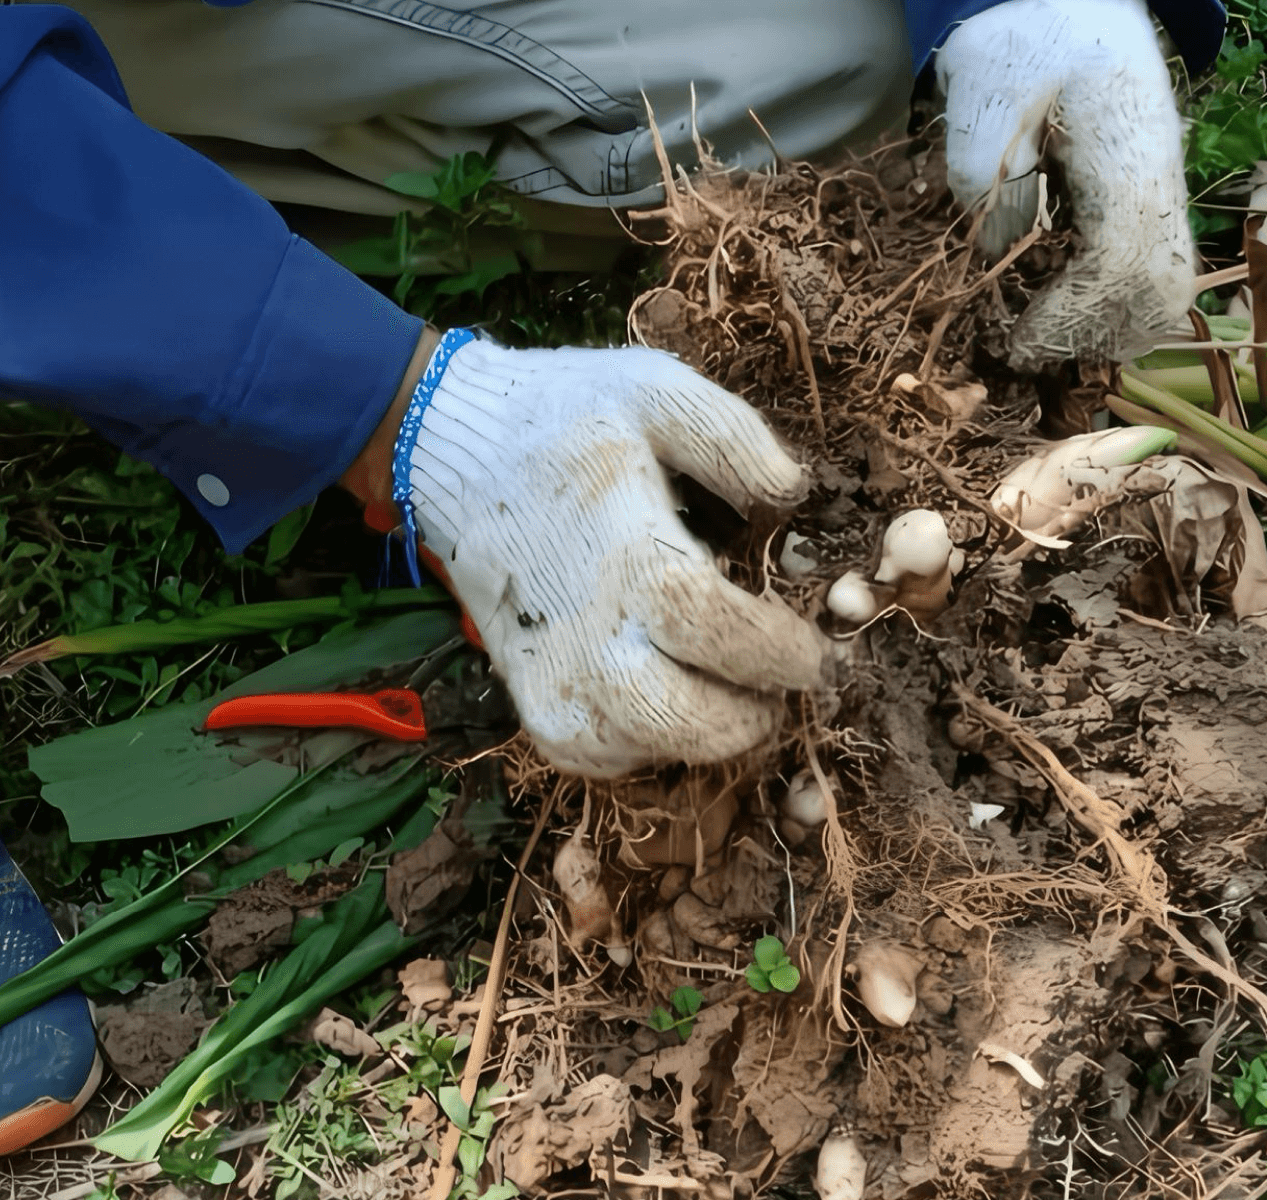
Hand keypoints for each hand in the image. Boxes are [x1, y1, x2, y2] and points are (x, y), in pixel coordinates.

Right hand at [373, 334, 824, 776]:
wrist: (448, 449)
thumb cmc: (560, 418)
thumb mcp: (655, 391)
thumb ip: (734, 438)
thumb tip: (794, 493)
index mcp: (628, 559)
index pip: (722, 635)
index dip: (782, 655)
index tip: (818, 654)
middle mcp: (587, 638)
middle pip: (687, 722)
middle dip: (752, 715)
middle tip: (778, 684)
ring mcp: (552, 679)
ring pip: (648, 749)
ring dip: (703, 732)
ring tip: (728, 688)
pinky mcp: (529, 701)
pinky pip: (604, 755)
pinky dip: (648, 741)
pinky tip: (666, 694)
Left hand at [937, 0, 1196, 365]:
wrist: (1068, 6)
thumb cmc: (1019, 46)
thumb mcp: (983, 102)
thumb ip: (989, 184)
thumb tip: (1000, 259)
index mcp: (1124, 147)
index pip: (1118, 260)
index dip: (1068, 315)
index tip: (1015, 342)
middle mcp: (1162, 173)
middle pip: (1158, 290)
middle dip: (1091, 335)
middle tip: (1026, 349)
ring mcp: (1167, 187)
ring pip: (1168, 290)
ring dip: (1109, 329)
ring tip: (1045, 336)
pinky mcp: (1155, 198)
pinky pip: (1158, 272)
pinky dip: (1117, 307)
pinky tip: (1065, 309)